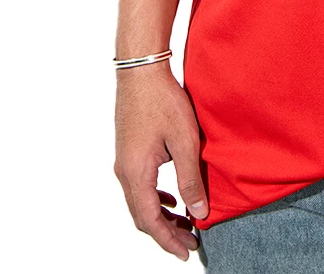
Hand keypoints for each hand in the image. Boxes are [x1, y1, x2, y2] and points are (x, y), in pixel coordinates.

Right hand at [113, 63, 207, 260]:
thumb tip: (199, 212)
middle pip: (142, 216)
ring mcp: (124, 161)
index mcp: (136, 174)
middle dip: (166, 233)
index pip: (150, 221)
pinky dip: (156, 198)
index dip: (168, 241)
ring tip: (185, 224)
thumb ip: (190, 179)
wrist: (141, 71)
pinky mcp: (129, 151)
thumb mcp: (184, 141)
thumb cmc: (164, 102)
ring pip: (140, 201)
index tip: (187, 252)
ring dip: (161, 216)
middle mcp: (124, 172)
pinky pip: (140, 185)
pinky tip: (173, 198)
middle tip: (191, 242)